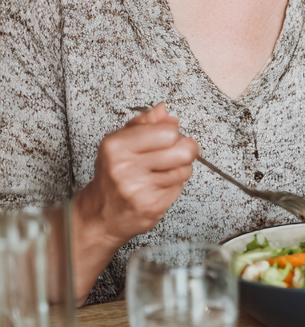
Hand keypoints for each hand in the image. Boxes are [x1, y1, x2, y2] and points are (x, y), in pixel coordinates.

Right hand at [72, 104, 198, 301]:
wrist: (98, 216)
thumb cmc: (112, 176)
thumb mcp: (120, 143)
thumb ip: (144, 124)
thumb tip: (163, 110)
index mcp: (116, 145)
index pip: (169, 131)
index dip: (174, 135)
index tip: (167, 140)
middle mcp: (124, 166)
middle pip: (183, 151)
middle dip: (183, 152)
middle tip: (171, 157)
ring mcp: (137, 188)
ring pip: (184, 170)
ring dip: (178, 171)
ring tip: (159, 174)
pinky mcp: (150, 207)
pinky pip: (179, 188)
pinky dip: (172, 188)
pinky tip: (156, 189)